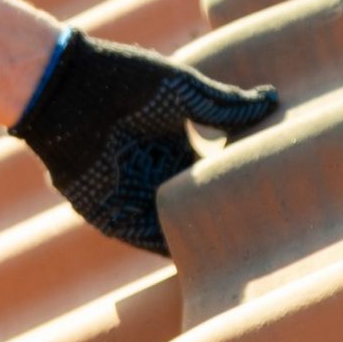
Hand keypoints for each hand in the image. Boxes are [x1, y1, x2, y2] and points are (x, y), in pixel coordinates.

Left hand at [10, 28, 278, 254]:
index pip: (212, 175)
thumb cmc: (125, 83)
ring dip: (198, 241)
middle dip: (221, 220)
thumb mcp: (184, 93)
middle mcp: (155, 174)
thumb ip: (226, 106)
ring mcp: (133, 196)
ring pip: (173, 228)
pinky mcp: (110, 215)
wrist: (70, 92)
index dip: (236, 185)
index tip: (269, 198)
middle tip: (263, 237)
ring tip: (240, 256)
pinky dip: (169, 249)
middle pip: (195, 206)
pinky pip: (144, 240)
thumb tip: (271, 99)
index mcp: (173, 146)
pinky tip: (199, 258)